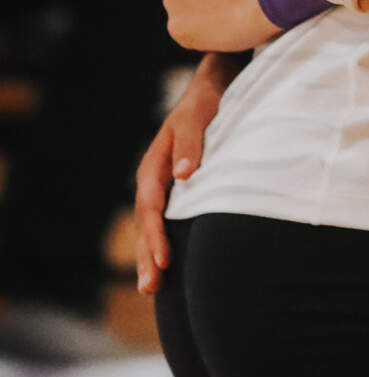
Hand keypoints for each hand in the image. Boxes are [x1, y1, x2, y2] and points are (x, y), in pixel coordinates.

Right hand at [134, 52, 243, 294]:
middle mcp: (156, 180)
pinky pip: (168, 221)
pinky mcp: (180, 189)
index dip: (155, 235)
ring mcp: (166, 186)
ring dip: (152, 255)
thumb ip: (192, 144)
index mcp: (155, 166)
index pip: (150, 207)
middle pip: (146, 224)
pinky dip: (164, 242)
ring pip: (154, 226)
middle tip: (150, 287)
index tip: (163, 260)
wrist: (213, 89)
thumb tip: (185, 174)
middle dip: (147, 255)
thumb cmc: (205, 103)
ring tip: (152, 287)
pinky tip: (169, 264)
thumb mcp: (198, 117)